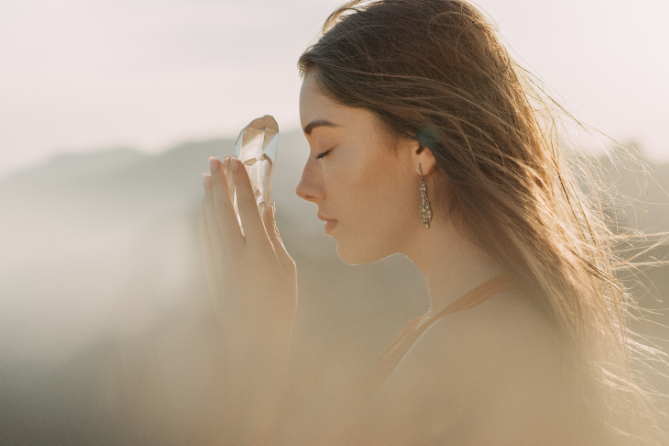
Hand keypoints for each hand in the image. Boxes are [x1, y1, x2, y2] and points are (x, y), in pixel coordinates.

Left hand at [200, 155, 296, 363]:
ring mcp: (218, 265)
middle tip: (216, 159)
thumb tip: (267, 208)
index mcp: (260, 254)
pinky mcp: (209, 272)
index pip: (247, 209)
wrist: (253, 341)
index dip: (241, 182)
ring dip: (207, 196)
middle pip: (222, 210)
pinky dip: (203, 217)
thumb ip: (273, 236)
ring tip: (207, 175)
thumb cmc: (279, 305)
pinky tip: (204, 206)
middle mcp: (235, 257)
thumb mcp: (285, 269)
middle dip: (219, 182)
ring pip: (209, 221)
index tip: (236, 161)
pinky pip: (204, 237)